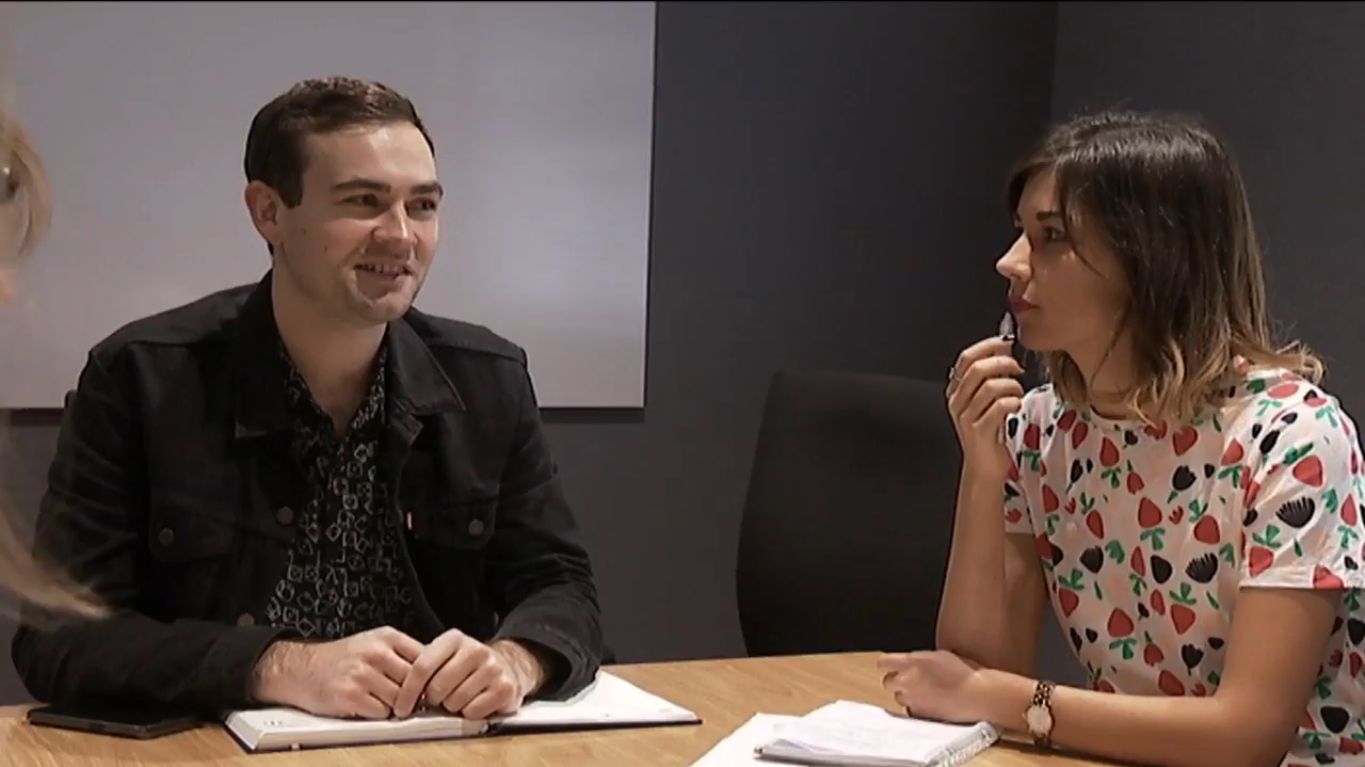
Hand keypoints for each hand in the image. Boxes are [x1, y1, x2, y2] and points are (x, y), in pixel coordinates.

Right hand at [252, 626, 424, 718]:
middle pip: (415, 682)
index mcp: (387, 637)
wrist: (302, 668)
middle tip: (406, 698)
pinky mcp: (350, 695)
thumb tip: (435, 673)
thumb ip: (403, 654)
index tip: (428, 685)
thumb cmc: (343, 658)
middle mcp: (376, 652)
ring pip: (400, 699)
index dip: (429, 676)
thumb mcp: (375, 643)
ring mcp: (362, 674)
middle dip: (413, 694)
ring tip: (382, 699)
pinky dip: (378, 714)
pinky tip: (367, 705)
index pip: (426, 658)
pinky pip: (381, 712)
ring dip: (395, 705)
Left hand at [391, 630, 543, 719]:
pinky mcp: (505, 688)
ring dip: (453, 707)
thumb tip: (399, 694)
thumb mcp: (445, 657)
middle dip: (434, 700)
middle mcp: (476, 649)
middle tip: (441, 698)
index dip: (407, 691)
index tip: (400, 707)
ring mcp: (493, 668)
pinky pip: (473, 711)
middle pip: (437, 687)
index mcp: (455, 639)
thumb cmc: (468, 667)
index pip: (422, 667)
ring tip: (460, 697)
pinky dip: (470, 713)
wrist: (508, 667)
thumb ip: (424, 669)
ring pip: (455, 701)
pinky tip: (475, 702)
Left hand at [878, 650, 993, 724]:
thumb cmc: (965, 673)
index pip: (883, 662)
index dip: (888, 664)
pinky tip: (930, 704)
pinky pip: (910, 710)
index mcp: (912, 662)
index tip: (893, 665)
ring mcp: (912, 699)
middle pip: (887, 682)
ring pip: (898, 698)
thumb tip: (911, 664)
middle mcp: (907, 681)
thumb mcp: (939, 656)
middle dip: (897, 681)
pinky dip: (916, 708)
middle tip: (911, 681)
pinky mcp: (919, 715)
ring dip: (907, 695)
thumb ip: (919, 660)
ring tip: (925, 693)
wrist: (977, 695)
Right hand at [946, 336, 1023, 480]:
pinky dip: (1013, 402)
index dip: (987, 346)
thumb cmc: (989, 433)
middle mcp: (957, 402)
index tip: (1006, 342)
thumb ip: (990, 377)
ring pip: (991, 386)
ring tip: (1017, 393)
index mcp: (956, 391)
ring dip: (1012, 385)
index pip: (966, 357)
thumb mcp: (986, 401)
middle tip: (1017, 368)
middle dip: (1003, 363)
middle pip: (977, 369)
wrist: (984, 467)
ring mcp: (966, 417)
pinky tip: (1016, 407)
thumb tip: (1004, 349)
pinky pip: (999, 406)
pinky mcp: (978, 431)